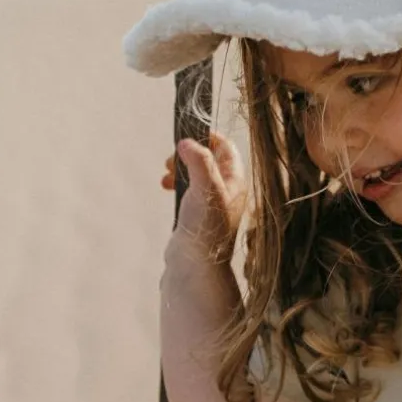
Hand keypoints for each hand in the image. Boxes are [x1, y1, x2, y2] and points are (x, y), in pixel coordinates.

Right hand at [160, 131, 247, 265]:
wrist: (196, 265)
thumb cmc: (205, 228)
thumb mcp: (205, 187)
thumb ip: (199, 161)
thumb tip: (187, 142)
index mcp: (236, 182)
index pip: (226, 147)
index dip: (207, 137)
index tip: (186, 136)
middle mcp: (228, 191)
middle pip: (208, 158)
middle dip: (188, 154)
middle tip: (171, 162)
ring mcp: (213, 203)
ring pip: (196, 173)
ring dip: (180, 168)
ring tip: (166, 176)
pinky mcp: (198, 215)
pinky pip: (189, 189)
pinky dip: (177, 184)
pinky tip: (167, 189)